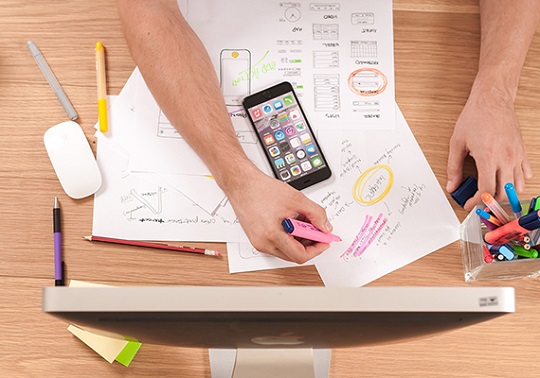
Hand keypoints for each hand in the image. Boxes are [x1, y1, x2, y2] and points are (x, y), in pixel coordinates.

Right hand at [225, 165, 332, 263]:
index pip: (300, 255)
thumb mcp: (296, 199)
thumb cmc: (261, 190)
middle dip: (309, 244)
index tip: (324, 241)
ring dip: (299, 240)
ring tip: (302, 222)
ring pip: (286, 251)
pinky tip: (292, 223)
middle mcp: (263, 243)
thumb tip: (325, 227)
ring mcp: (258, 242)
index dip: (317, 249)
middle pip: (293, 255)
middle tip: (316, 231)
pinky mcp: (256, 238)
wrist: (242, 184)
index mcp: (272, 235)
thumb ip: (316, 214)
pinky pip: (277, 245)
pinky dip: (288, 237)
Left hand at [447, 83, 531, 210]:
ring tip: (491, 191)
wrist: (493, 100)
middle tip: (478, 200)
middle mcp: (506, 159)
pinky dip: (516, 182)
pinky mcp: (522, 151)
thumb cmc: (475, 117)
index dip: (476, 202)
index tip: (468, 204)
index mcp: (488, 158)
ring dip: (504, 193)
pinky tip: (505, 179)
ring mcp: (517, 156)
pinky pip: (525, 174)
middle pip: (503, 193)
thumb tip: (452, 185)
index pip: (486, 191)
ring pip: (517, 187)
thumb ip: (454, 167)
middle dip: (489, 201)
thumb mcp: (457, 143)